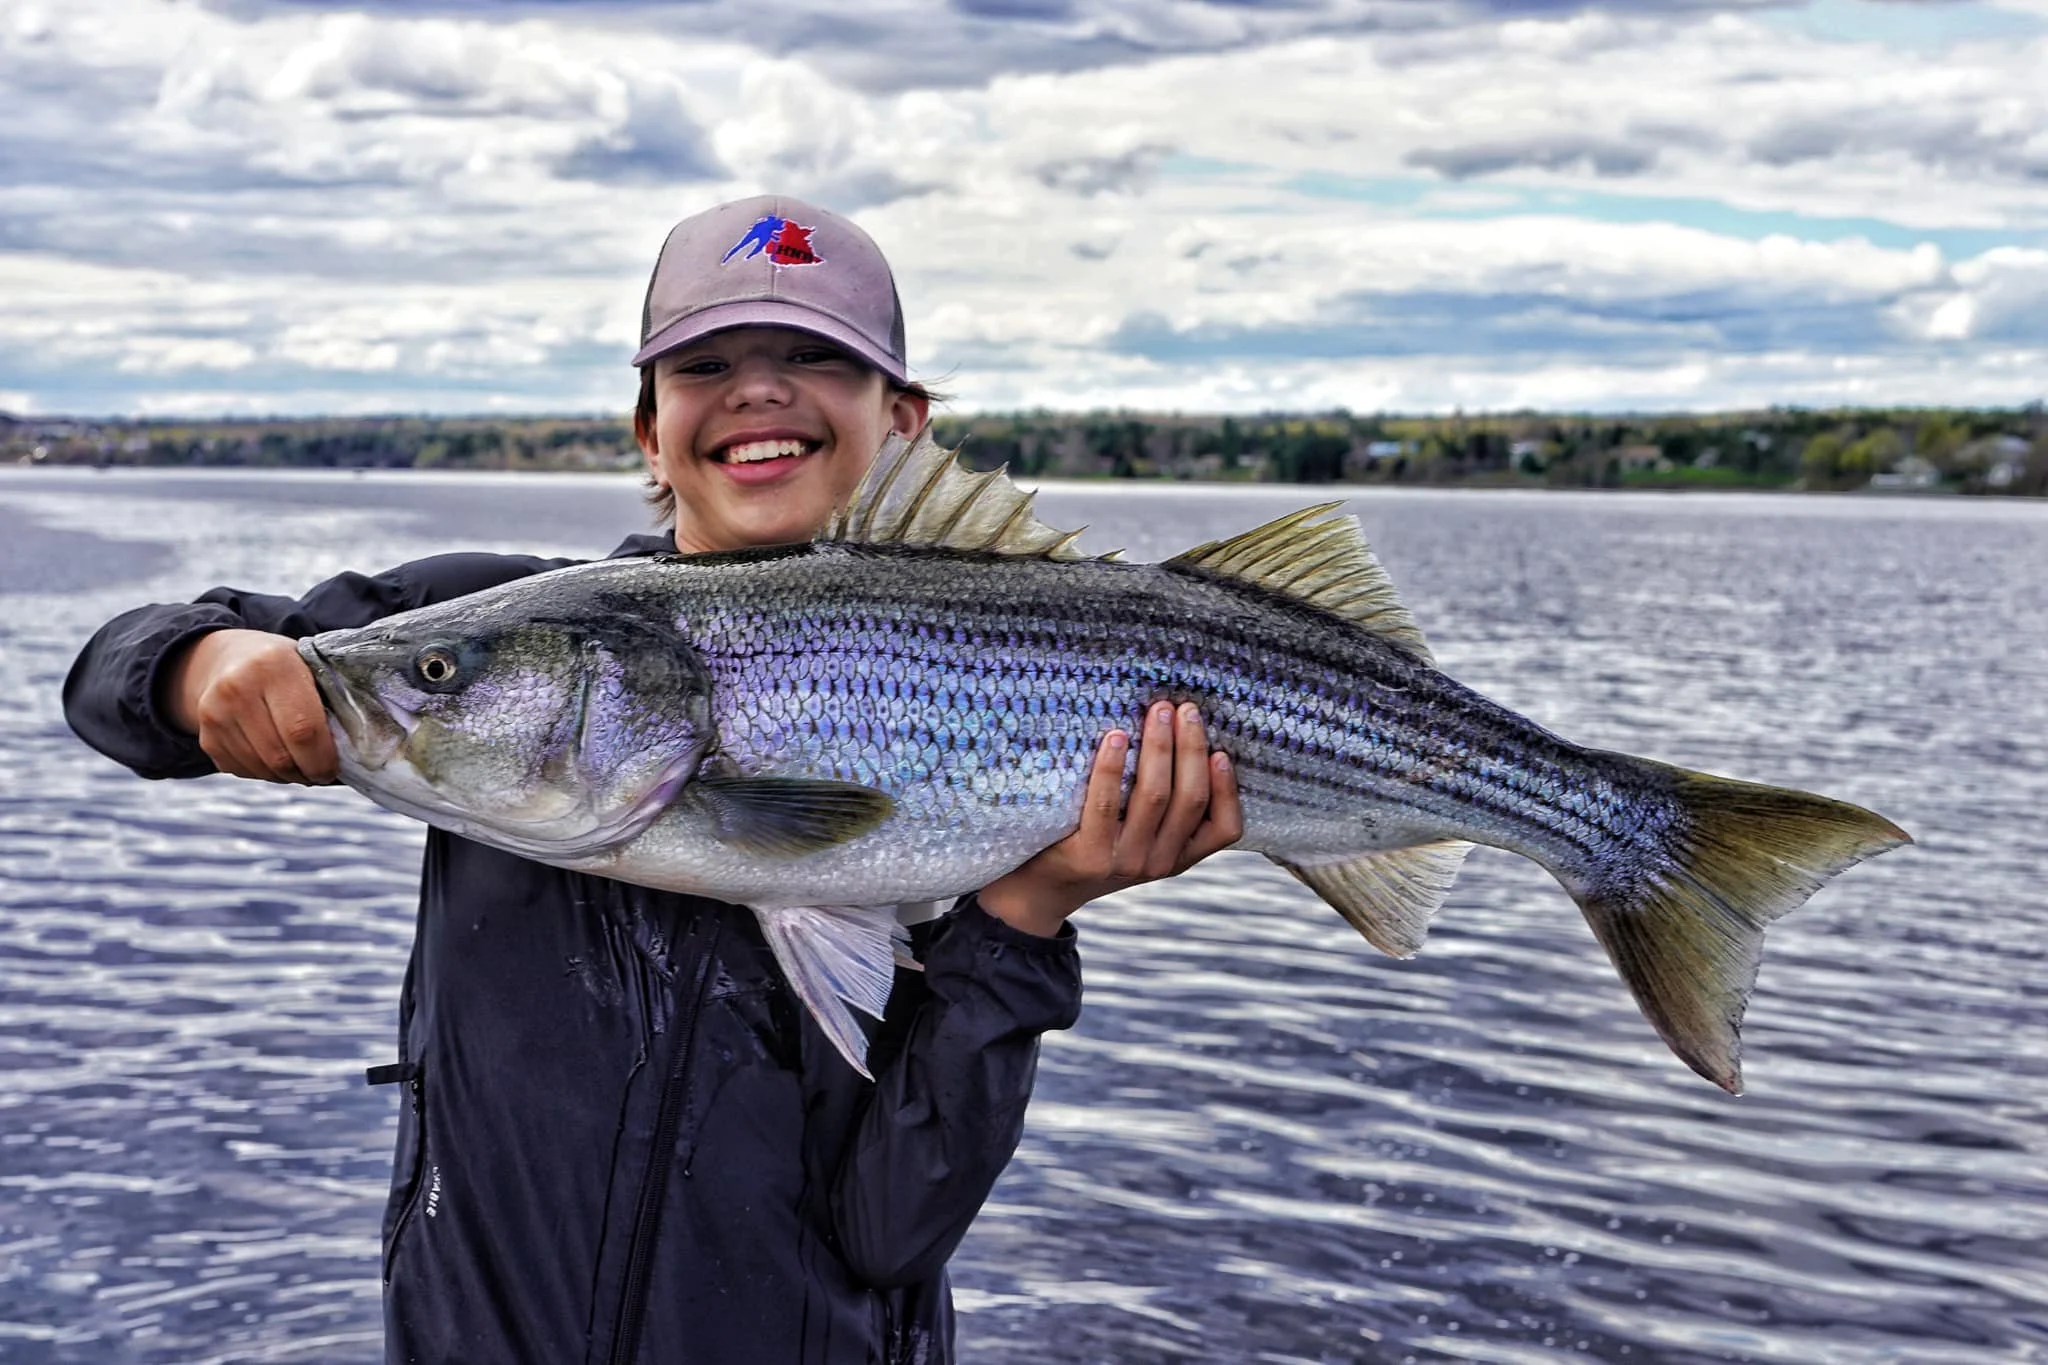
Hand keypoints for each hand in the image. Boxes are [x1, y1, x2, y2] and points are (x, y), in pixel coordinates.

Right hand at [166, 629, 337, 783]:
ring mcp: (214, 714)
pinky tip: (275, 756)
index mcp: (273, 665)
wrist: (225, 659)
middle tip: (321, 771)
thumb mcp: (309, 665)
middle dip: (307, 772)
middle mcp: (237, 688)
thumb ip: (332, 700)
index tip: (334, 768)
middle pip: (280, 756)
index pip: (302, 729)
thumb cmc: (285, 667)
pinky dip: (265, 773)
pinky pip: (243, 771)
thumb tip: (357, 749)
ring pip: (262, 769)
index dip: (322, 758)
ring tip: (301, 763)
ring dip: (288, 776)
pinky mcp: (206, 737)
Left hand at [978, 702, 1243, 936]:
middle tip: (1186, 708)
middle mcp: (1158, 863)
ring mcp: (1124, 861)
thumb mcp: (1141, 838)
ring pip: (1154, 796)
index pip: (1225, 829)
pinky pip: (1106, 803)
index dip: (1228, 788)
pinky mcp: (1090, 855)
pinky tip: (1116, 736)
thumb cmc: (1095, 844)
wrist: (1041, 888)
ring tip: (1158, 712)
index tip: (1221, 750)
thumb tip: (1185, 738)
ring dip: (1160, 747)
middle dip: (1191, 747)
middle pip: (1189, 799)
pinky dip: (1112, 766)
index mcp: (1179, 857)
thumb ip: (1165, 809)